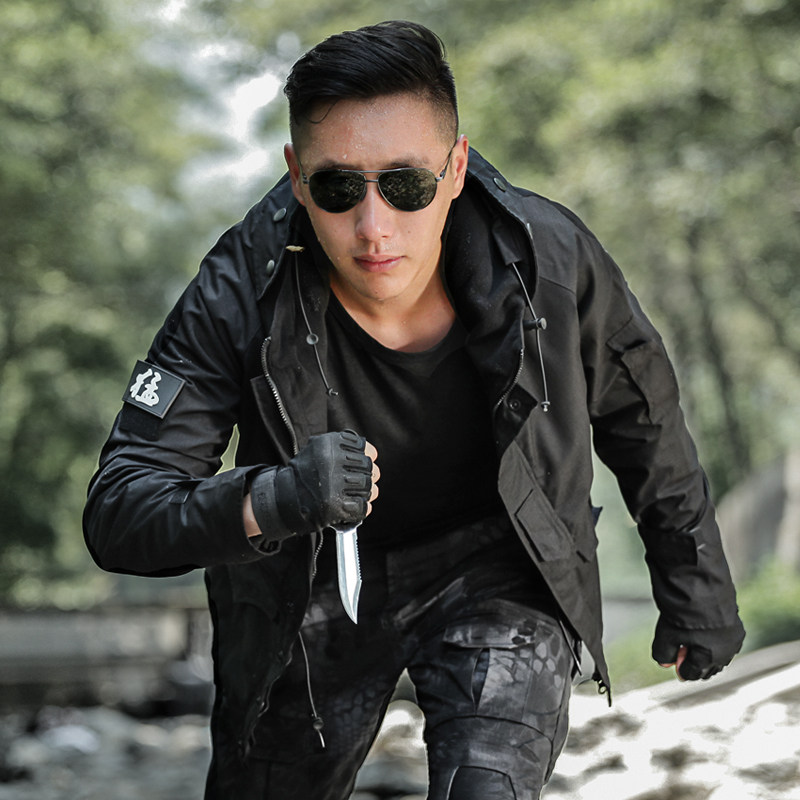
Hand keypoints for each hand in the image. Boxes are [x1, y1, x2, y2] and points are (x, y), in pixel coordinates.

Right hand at [245, 431, 378, 541]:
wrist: (284, 497)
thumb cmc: (304, 474)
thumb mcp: (317, 448)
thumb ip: (341, 447)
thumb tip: (369, 453)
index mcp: (329, 444)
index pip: (365, 449)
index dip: (367, 456)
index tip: (363, 462)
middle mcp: (333, 462)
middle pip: (368, 468)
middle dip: (367, 475)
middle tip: (358, 481)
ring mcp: (335, 485)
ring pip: (369, 487)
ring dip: (365, 492)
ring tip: (355, 494)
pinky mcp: (336, 506)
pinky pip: (363, 506)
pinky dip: (361, 508)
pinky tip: (353, 506)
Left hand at [652, 616, 744, 680]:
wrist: (701, 583)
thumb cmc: (684, 612)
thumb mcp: (666, 635)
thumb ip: (664, 653)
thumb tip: (664, 663)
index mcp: (710, 659)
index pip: (693, 673)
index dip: (680, 668)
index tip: (672, 660)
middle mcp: (727, 652)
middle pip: (709, 667)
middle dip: (694, 662)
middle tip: (680, 650)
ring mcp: (734, 637)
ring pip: (719, 654)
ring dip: (705, 651)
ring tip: (689, 638)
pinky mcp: (737, 622)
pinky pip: (725, 639)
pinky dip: (713, 639)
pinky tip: (701, 628)